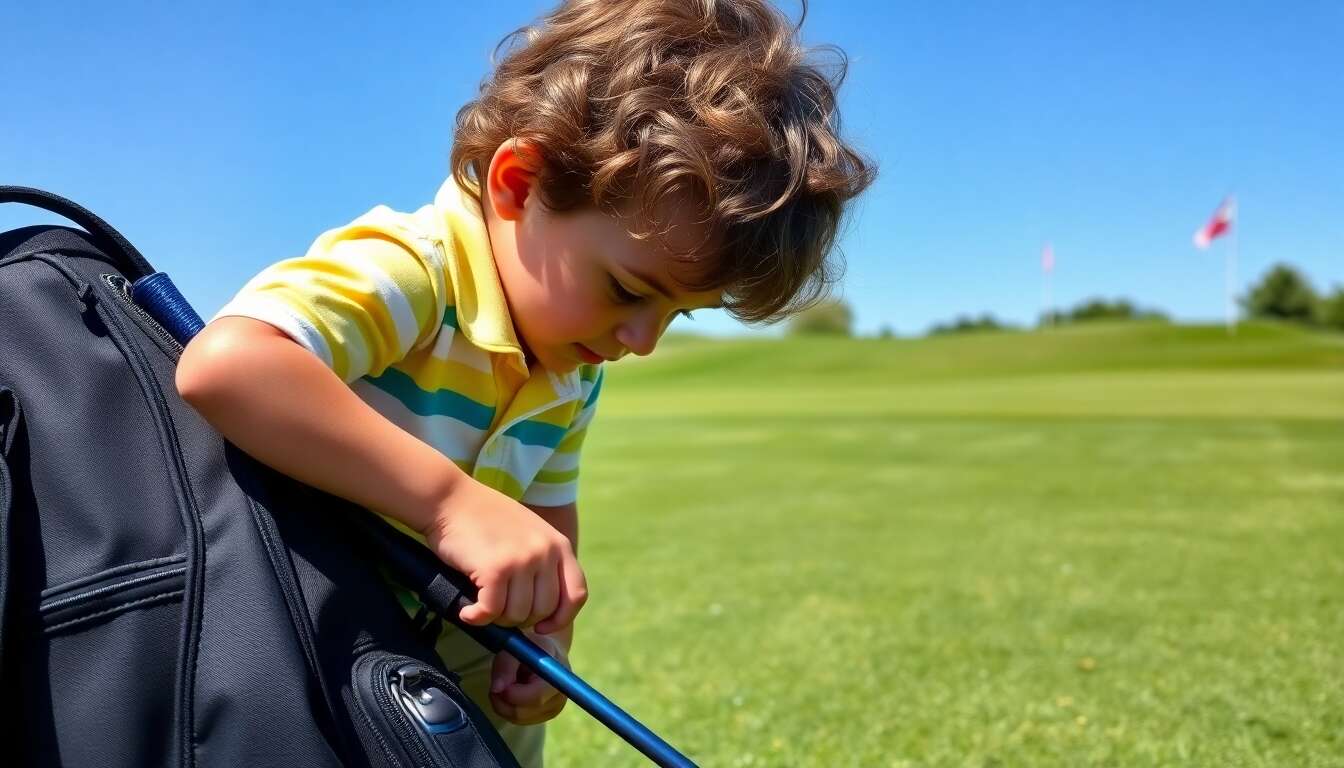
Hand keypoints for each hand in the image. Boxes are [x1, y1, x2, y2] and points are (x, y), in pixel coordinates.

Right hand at [421, 476, 585, 632]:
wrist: (450, 499)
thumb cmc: (484, 521)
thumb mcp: (527, 535)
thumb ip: (541, 565)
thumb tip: (541, 615)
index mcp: (559, 544)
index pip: (576, 594)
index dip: (560, 618)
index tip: (541, 627)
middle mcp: (545, 552)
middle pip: (543, 610)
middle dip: (520, 619)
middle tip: (497, 609)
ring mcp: (522, 559)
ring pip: (517, 615)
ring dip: (496, 618)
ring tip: (481, 603)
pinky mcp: (496, 568)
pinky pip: (491, 611)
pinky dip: (477, 617)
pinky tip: (467, 611)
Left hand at [489, 630, 570, 724]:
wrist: (548, 653)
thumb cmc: (533, 648)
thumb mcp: (519, 647)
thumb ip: (507, 665)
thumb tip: (496, 689)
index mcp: (559, 677)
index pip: (537, 697)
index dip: (513, 694)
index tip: (498, 685)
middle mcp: (559, 699)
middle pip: (522, 712)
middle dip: (503, 699)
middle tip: (497, 682)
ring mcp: (551, 712)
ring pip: (516, 717)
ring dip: (503, 703)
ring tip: (506, 684)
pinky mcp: (541, 718)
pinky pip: (515, 720)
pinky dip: (506, 707)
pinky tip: (510, 693)